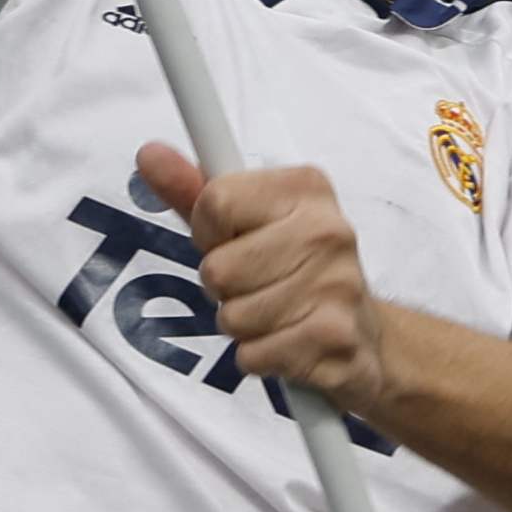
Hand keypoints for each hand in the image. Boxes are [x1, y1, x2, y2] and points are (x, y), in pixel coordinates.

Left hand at [132, 141, 392, 417]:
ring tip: (275, 315)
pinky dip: (259, 357)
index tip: (233, 242)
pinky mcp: (336, 338)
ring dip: (241, 326)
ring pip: (233, 316)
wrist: (362, 336)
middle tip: (257, 286)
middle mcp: (329, 230)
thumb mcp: (244, 223)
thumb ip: (194, 191)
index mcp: (306, 187)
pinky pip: (253, 354)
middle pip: (219, 268)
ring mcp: (338, 285)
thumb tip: (149, 154)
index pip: (215, 201)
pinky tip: (287, 343)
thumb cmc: (293, 271)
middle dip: (223, 288)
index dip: (209, 234)